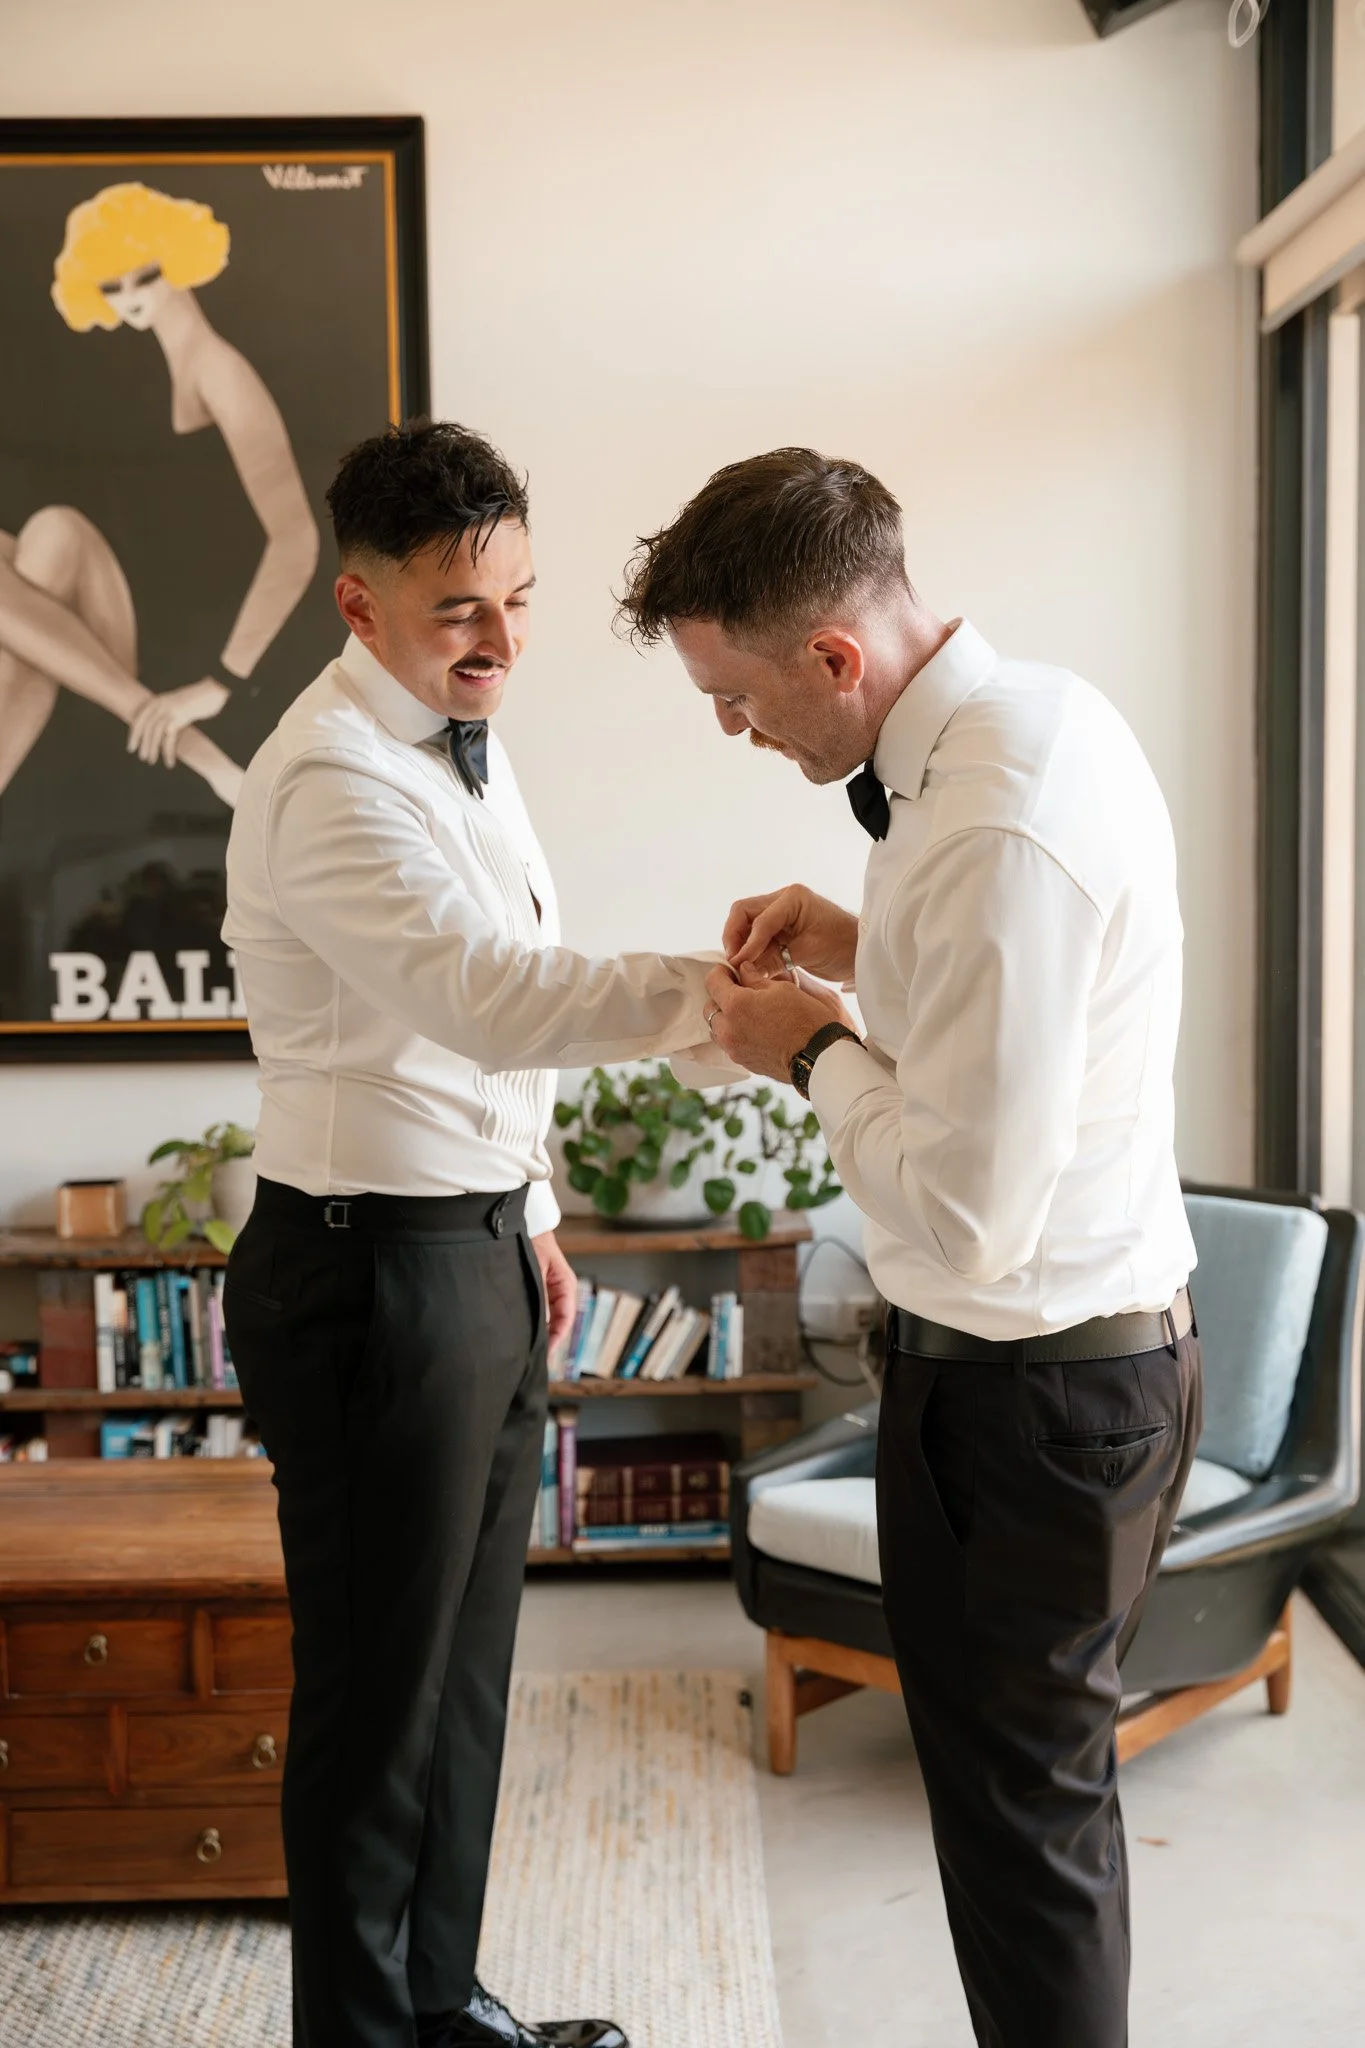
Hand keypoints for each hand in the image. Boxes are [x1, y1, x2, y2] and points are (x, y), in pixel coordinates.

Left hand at [127, 676, 230, 767]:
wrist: (211, 693)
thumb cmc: (196, 700)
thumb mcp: (175, 703)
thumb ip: (164, 713)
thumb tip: (158, 732)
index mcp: (156, 701)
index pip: (138, 719)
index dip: (134, 735)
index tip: (131, 748)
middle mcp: (160, 705)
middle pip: (146, 728)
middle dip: (143, 745)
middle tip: (142, 758)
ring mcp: (170, 711)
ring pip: (155, 733)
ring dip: (152, 749)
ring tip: (151, 761)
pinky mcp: (179, 718)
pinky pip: (169, 739)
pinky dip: (167, 752)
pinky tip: (169, 762)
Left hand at [531, 1229, 576, 1353]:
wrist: (519, 1225)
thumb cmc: (531, 1242)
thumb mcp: (536, 1271)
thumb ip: (540, 1296)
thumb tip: (539, 1323)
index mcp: (566, 1285)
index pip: (565, 1319)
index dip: (556, 1338)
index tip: (545, 1354)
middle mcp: (558, 1291)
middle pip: (557, 1322)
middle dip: (547, 1340)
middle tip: (533, 1359)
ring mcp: (547, 1291)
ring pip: (546, 1318)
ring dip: (538, 1332)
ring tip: (525, 1350)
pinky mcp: (535, 1290)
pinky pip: (536, 1311)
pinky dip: (531, 1322)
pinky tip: (519, 1332)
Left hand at [704, 962, 856, 1082]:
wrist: (820, 1057)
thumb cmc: (807, 1020)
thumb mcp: (783, 989)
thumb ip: (756, 979)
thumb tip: (744, 971)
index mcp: (736, 1005)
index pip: (712, 982)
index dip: (721, 972)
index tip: (731, 971)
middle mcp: (728, 1029)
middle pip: (710, 1006)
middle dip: (722, 996)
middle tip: (741, 990)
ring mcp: (734, 1048)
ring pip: (717, 1028)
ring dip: (726, 1017)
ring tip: (748, 1012)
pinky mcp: (743, 1062)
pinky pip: (729, 1043)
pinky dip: (735, 1033)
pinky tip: (755, 1028)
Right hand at [724, 885, 858, 982]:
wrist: (862, 951)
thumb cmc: (843, 946)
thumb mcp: (809, 953)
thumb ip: (775, 959)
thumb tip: (745, 970)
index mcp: (792, 898)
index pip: (759, 920)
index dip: (747, 944)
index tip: (739, 964)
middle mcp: (783, 900)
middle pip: (743, 913)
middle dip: (735, 937)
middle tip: (734, 962)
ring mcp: (780, 912)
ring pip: (746, 923)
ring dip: (741, 944)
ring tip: (741, 966)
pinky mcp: (781, 928)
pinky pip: (757, 935)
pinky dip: (751, 949)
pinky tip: (751, 965)